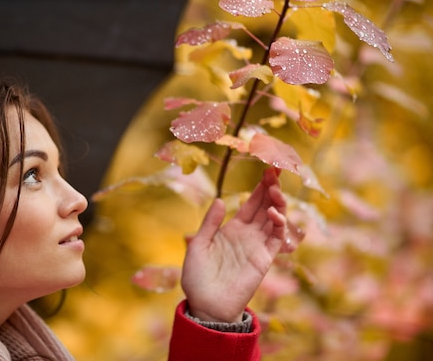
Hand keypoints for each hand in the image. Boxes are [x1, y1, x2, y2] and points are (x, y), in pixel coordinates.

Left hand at [180, 167, 286, 322]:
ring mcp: (257, 247)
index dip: (260, 188)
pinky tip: (274, 213)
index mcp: (231, 229)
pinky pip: (275, 240)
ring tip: (275, 189)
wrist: (205, 305)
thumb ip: (210, 223)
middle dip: (272, 189)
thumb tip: (219, 200)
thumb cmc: (197, 277)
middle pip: (265, 207)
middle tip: (276, 170)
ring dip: (277, 204)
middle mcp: (248, 235)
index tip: (267, 169)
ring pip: (274, 220)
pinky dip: (278, 225)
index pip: (250, 204)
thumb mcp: (198, 245)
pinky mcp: (264, 260)